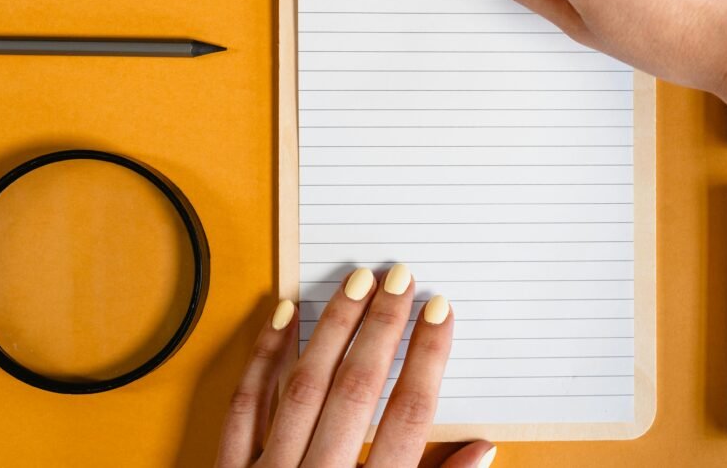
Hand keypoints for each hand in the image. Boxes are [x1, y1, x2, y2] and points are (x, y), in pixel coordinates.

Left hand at [215, 265, 494, 467]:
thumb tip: (484, 450)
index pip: (408, 418)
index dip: (427, 359)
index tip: (441, 311)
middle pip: (354, 391)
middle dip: (381, 329)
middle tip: (400, 276)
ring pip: (301, 388)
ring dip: (331, 330)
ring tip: (354, 282)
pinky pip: (243, 406)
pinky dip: (263, 358)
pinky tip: (283, 315)